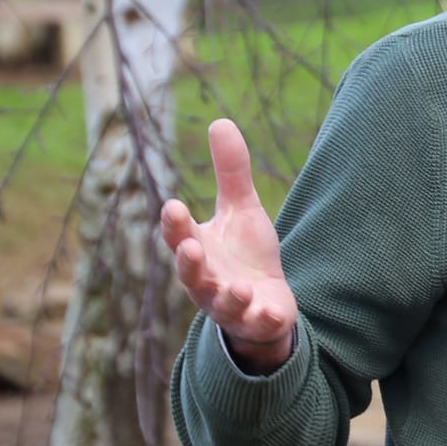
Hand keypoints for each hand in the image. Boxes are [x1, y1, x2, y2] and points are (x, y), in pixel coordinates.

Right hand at [161, 119, 299, 371]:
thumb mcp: (241, 209)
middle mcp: (207, 281)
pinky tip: (272, 313)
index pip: (179, 237)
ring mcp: (230, 305)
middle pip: (192, 275)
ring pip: (222, 305)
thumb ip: (230, 172)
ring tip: (240, 288)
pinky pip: (257, 324)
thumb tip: (220, 121)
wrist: (264, 302)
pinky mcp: (256, 322)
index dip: (175, 224)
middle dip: (190, 264)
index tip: (174, 206)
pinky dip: (263, 319)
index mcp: (198, 250)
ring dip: (229, 297)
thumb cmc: (244, 254)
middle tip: (190, 249)